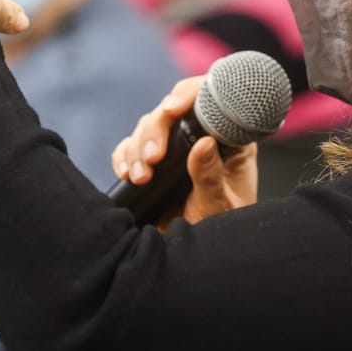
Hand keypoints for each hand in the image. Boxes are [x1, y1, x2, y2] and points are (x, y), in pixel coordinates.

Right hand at [110, 77, 257, 227]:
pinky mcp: (152, 162)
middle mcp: (200, 137)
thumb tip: (203, 145)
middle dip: (154, 131)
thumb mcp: (222, 205)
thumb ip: (211, 177)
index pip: (208, 101)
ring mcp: (173, 148)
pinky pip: (129, 148)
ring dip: (137, 148)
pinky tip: (126, 173)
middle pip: (169, 112)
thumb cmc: (223, 229)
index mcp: (227, 139)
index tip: (173, 108)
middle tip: (153, 158)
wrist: (202, 256)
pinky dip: (123, 157)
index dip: (188, 94)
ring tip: (141, 176)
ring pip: (146, 127)